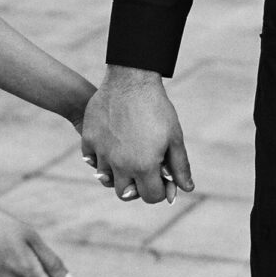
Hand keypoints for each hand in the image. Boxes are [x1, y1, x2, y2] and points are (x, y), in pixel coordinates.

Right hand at [81, 65, 193, 204]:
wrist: (131, 80)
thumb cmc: (157, 108)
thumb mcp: (174, 137)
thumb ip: (180, 166)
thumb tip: (187, 188)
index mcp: (144, 166)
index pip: (151, 196)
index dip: (160, 190)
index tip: (162, 177)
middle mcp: (120, 164)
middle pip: (125, 194)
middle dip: (137, 186)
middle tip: (143, 170)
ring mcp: (102, 153)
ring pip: (107, 179)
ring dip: (118, 173)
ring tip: (128, 156)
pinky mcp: (89, 140)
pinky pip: (91, 161)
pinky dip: (100, 159)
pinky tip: (112, 147)